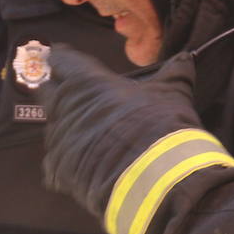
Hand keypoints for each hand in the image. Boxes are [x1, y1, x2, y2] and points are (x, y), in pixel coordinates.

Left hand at [40, 47, 201, 215]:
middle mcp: (66, 108)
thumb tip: (185, 58)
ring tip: (80, 132)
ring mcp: (60, 141)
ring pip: (52, 128)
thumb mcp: (173, 94)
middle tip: (65, 91)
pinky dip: (63, 162)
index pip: (63, 62)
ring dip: (63, 127)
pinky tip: (77, 165)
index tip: (59, 55)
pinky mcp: (59, 171)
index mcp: (88, 83)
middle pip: (47, 93)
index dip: (61, 58)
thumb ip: (175, 73)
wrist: (154, 178)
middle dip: (54, 90)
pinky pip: (53, 164)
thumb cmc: (160, 127)